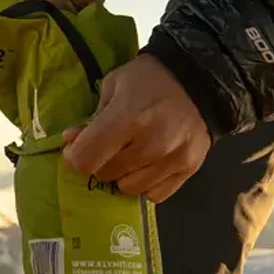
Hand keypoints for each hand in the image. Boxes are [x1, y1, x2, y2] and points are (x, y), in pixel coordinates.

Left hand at [62, 53, 210, 203]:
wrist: (201, 79)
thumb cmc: (150, 79)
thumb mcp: (113, 86)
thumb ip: (92, 118)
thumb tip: (72, 142)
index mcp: (128, 118)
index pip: (86, 160)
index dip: (75, 156)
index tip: (77, 146)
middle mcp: (151, 144)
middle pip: (106, 175)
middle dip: (100, 162)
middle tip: (108, 145)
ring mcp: (172, 160)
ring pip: (129, 188)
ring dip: (123, 175)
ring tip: (131, 153)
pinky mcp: (188, 169)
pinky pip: (154, 194)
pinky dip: (146, 183)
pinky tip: (148, 163)